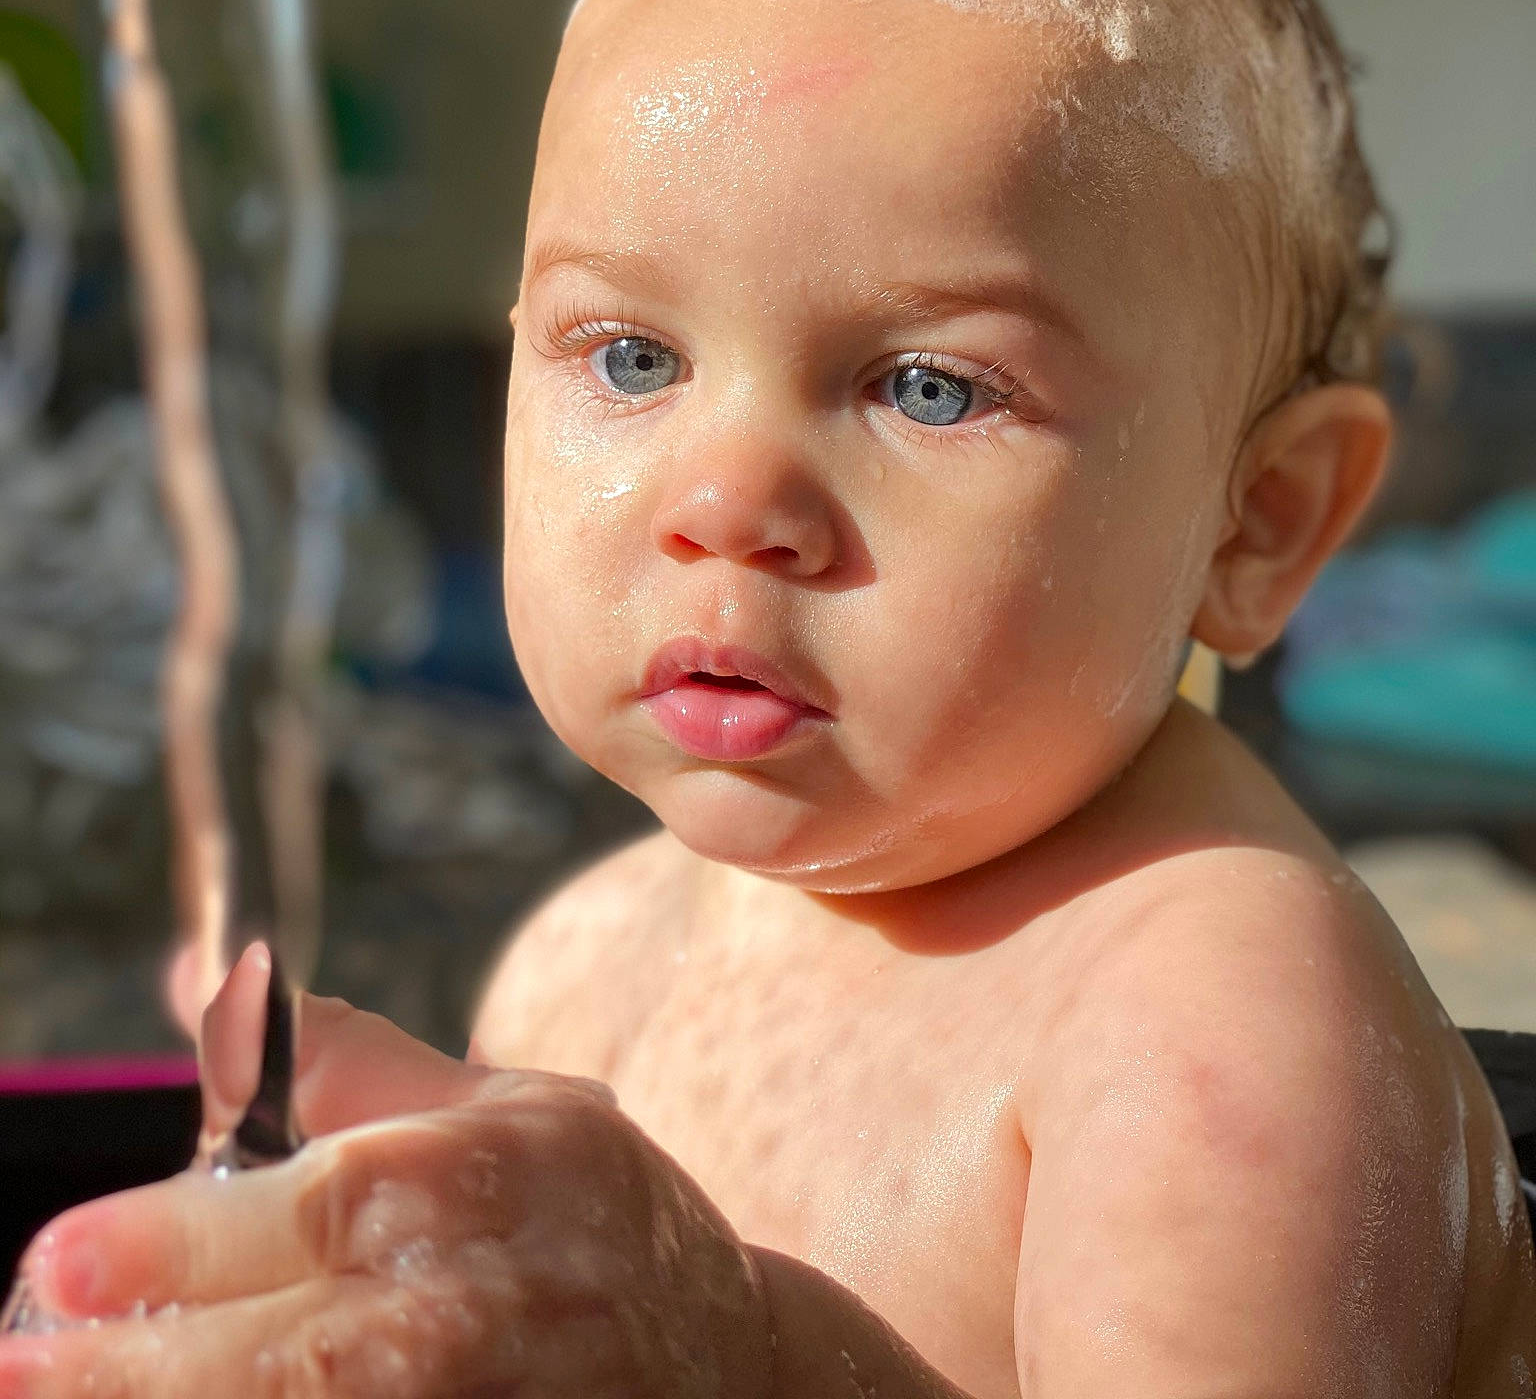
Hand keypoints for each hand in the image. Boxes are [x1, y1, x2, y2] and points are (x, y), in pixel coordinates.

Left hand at [0, 965, 773, 1397]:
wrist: (730, 1360)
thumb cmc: (582, 1208)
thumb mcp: (496, 1100)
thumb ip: (346, 1060)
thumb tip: (199, 985)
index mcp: (503, 1170)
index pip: (333, 1202)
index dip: (194, 1240)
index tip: (59, 1257)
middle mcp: (508, 1301)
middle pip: (319, 1353)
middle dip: (158, 1368)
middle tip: (18, 1364)